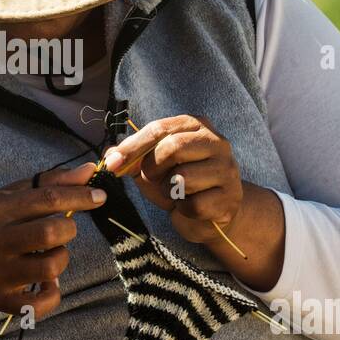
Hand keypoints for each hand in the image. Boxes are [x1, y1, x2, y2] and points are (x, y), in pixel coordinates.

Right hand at [0, 163, 105, 339]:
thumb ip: (48, 182)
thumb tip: (89, 171)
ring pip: (50, 268)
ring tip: (49, 255)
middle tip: (61, 230)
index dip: (80, 196)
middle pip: (51, 233)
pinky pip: (38, 303)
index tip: (99, 196)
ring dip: (61, 259)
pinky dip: (51, 294)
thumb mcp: (6, 196)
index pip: (47, 198)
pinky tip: (46, 283)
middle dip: (68, 229)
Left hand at [104, 115, 241, 246]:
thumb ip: (132, 159)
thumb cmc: (179, 184)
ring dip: (168, 191)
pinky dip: (183, 209)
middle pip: (173, 148)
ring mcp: (226, 169)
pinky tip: (189, 206)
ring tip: (175, 192)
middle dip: (152, 168)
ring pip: (183, 178)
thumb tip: (109, 156)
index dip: (132, 147)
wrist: (210, 214)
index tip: (112, 163)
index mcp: (196, 125)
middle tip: (150, 178)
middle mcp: (217, 141)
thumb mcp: (152, 167)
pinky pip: (193, 204)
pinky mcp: (230, 197)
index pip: (159, 128)